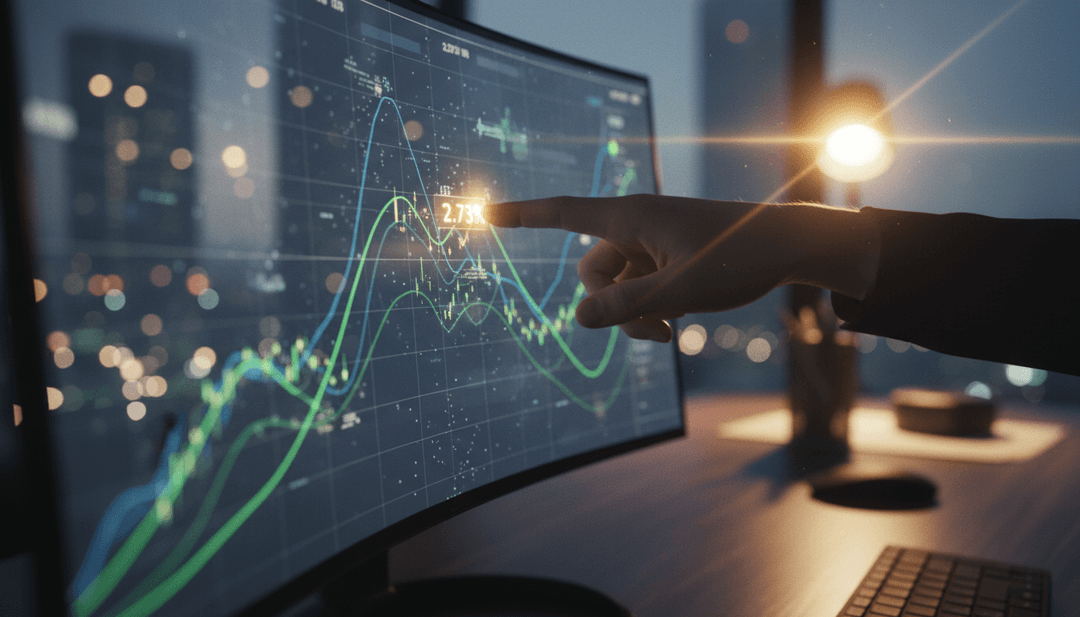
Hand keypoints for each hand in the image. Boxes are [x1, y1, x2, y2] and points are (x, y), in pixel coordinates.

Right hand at [485, 195, 877, 342]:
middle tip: (651, 327)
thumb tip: (578, 319)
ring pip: (617, 287)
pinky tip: (677, 322)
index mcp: (631, 217)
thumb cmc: (739, 257)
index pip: (563, 212)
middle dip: (612, 306)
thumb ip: (626, 307)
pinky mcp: (668, 259)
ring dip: (634, 314)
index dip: (522, 215)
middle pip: (592, 271)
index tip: (484, 211)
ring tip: (670, 329)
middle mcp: (636, 227)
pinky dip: (650, 309)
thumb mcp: (680, 290)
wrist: (792, 247)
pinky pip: (639, 288)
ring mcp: (652, 244)